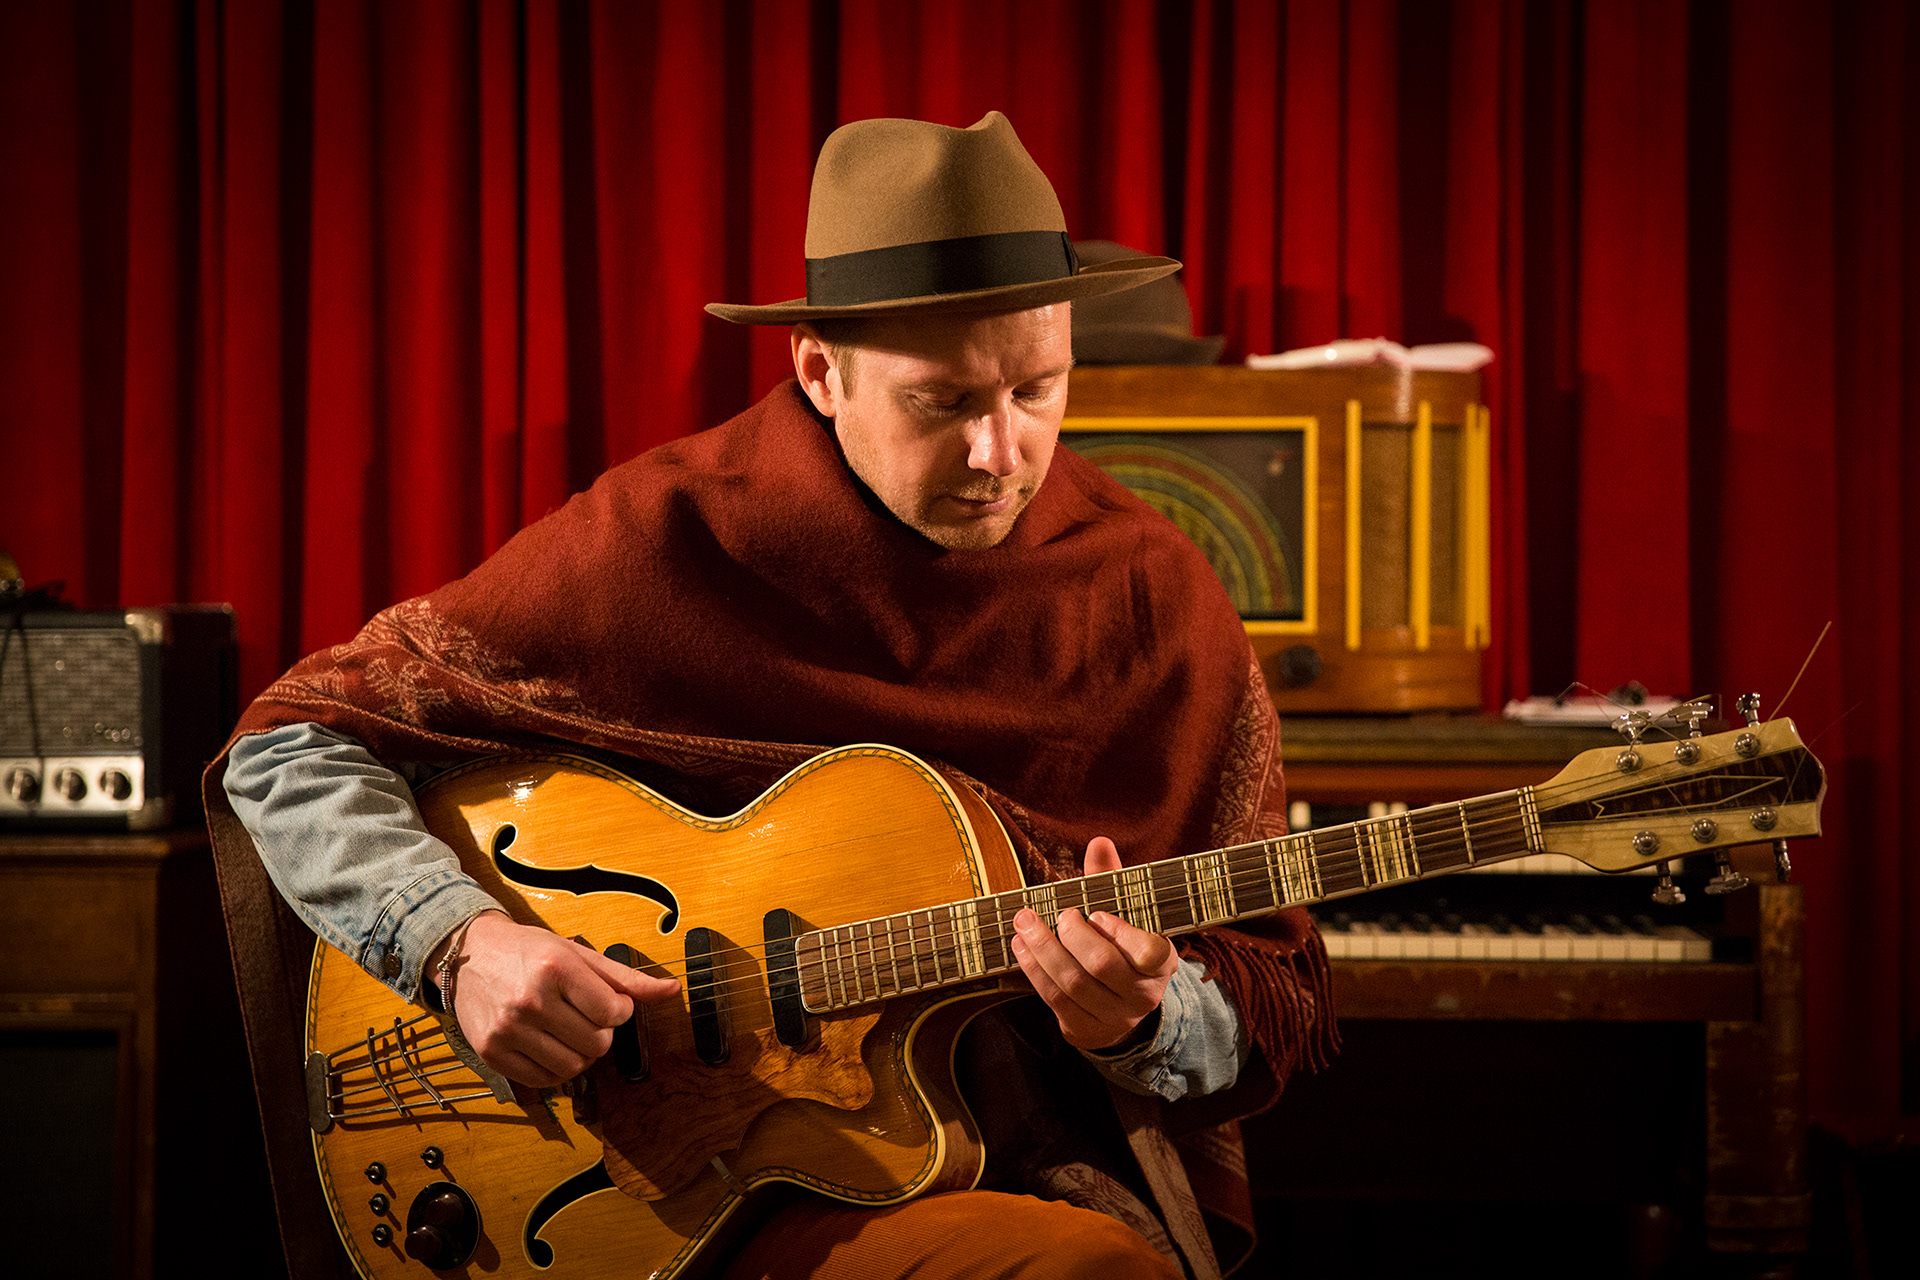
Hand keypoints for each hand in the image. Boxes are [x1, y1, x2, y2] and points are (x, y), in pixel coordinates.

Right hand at [435, 911, 680, 1087]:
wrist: (468, 954)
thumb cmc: (530, 951)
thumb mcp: (579, 954)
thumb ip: (627, 977)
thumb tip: (674, 989)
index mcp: (556, 968)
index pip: (613, 1012)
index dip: (619, 1011)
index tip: (608, 1002)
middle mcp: (530, 1000)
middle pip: (597, 1044)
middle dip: (602, 1033)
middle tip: (586, 1016)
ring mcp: (508, 1029)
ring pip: (573, 1066)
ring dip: (581, 1054)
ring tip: (569, 1031)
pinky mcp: (492, 1052)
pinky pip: (544, 1080)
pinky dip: (556, 1069)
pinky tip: (549, 1045)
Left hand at [1009, 836, 1179, 1051]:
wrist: (1120, 1008)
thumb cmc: (1120, 947)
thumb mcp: (1125, 915)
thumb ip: (1111, 880)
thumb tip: (1099, 843)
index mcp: (1160, 963)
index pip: (1148, 951)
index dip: (1119, 931)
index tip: (1094, 913)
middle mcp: (1142, 995)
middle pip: (1102, 966)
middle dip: (1072, 936)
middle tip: (1058, 915)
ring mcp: (1114, 1017)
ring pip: (1074, 984)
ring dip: (1043, 950)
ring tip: (1024, 923)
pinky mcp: (1085, 1030)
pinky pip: (1055, 1000)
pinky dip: (1034, 970)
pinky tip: (1021, 947)